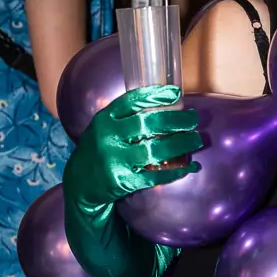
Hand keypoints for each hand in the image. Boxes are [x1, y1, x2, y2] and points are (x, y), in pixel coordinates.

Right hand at [62, 87, 198, 276]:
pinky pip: (155, 176)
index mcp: (104, 120)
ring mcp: (114, 160)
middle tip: (193, 119)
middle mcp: (108, 137)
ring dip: (180, 144)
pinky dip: (176, 172)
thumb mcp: (104, 129)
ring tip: (196, 140)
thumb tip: (165, 107)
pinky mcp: (122, 181)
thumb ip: (125, 119)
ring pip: (155, 149)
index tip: (176, 93)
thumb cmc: (100, 150)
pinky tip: (191, 167)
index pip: (130, 102)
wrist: (79, 183)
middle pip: (148, 123)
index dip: (155, 95)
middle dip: (175, 120)